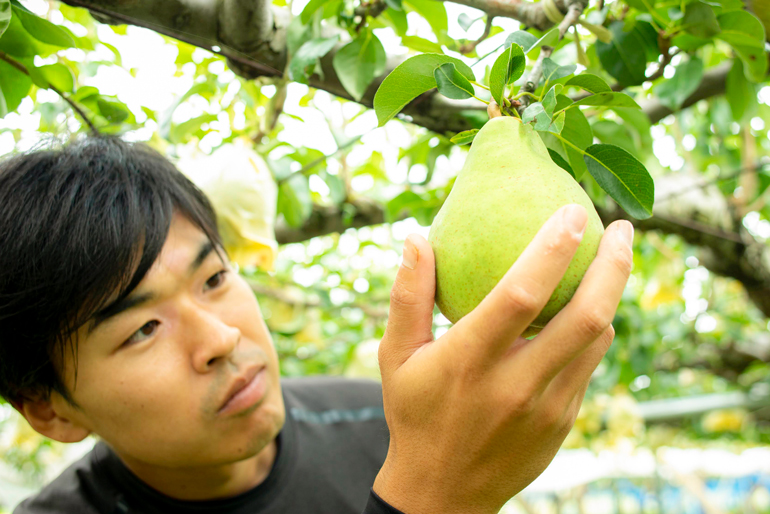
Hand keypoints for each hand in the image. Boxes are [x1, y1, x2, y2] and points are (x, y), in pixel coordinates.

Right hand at [373, 204, 633, 513]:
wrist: (442, 492)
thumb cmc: (414, 413)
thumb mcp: (395, 357)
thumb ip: (407, 297)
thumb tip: (417, 237)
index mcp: (470, 361)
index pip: (521, 295)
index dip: (552, 249)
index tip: (574, 211)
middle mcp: (516, 384)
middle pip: (585, 317)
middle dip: (613, 265)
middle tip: (623, 226)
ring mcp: (547, 407)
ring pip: (597, 339)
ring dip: (613, 292)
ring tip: (614, 257)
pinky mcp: (563, 421)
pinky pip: (589, 364)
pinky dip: (595, 327)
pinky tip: (589, 305)